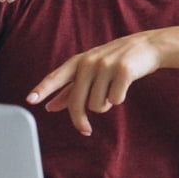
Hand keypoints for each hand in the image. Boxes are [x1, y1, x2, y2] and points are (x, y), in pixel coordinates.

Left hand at [27, 34, 165, 136]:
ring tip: (113, 89)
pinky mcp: (124, 71)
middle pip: (77, 101)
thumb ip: (70, 88)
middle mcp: (90, 62)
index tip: (30, 100)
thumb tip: (50, 106)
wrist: (148, 47)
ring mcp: (107, 66)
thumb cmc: (116, 60)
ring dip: (106, 104)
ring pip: (97, 104)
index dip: (43, 88)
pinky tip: (124, 87)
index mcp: (79, 61)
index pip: (57, 77)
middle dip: (80, 119)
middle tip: (85, 131)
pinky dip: (119, 98)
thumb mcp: (92, 70)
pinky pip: (115, 100)